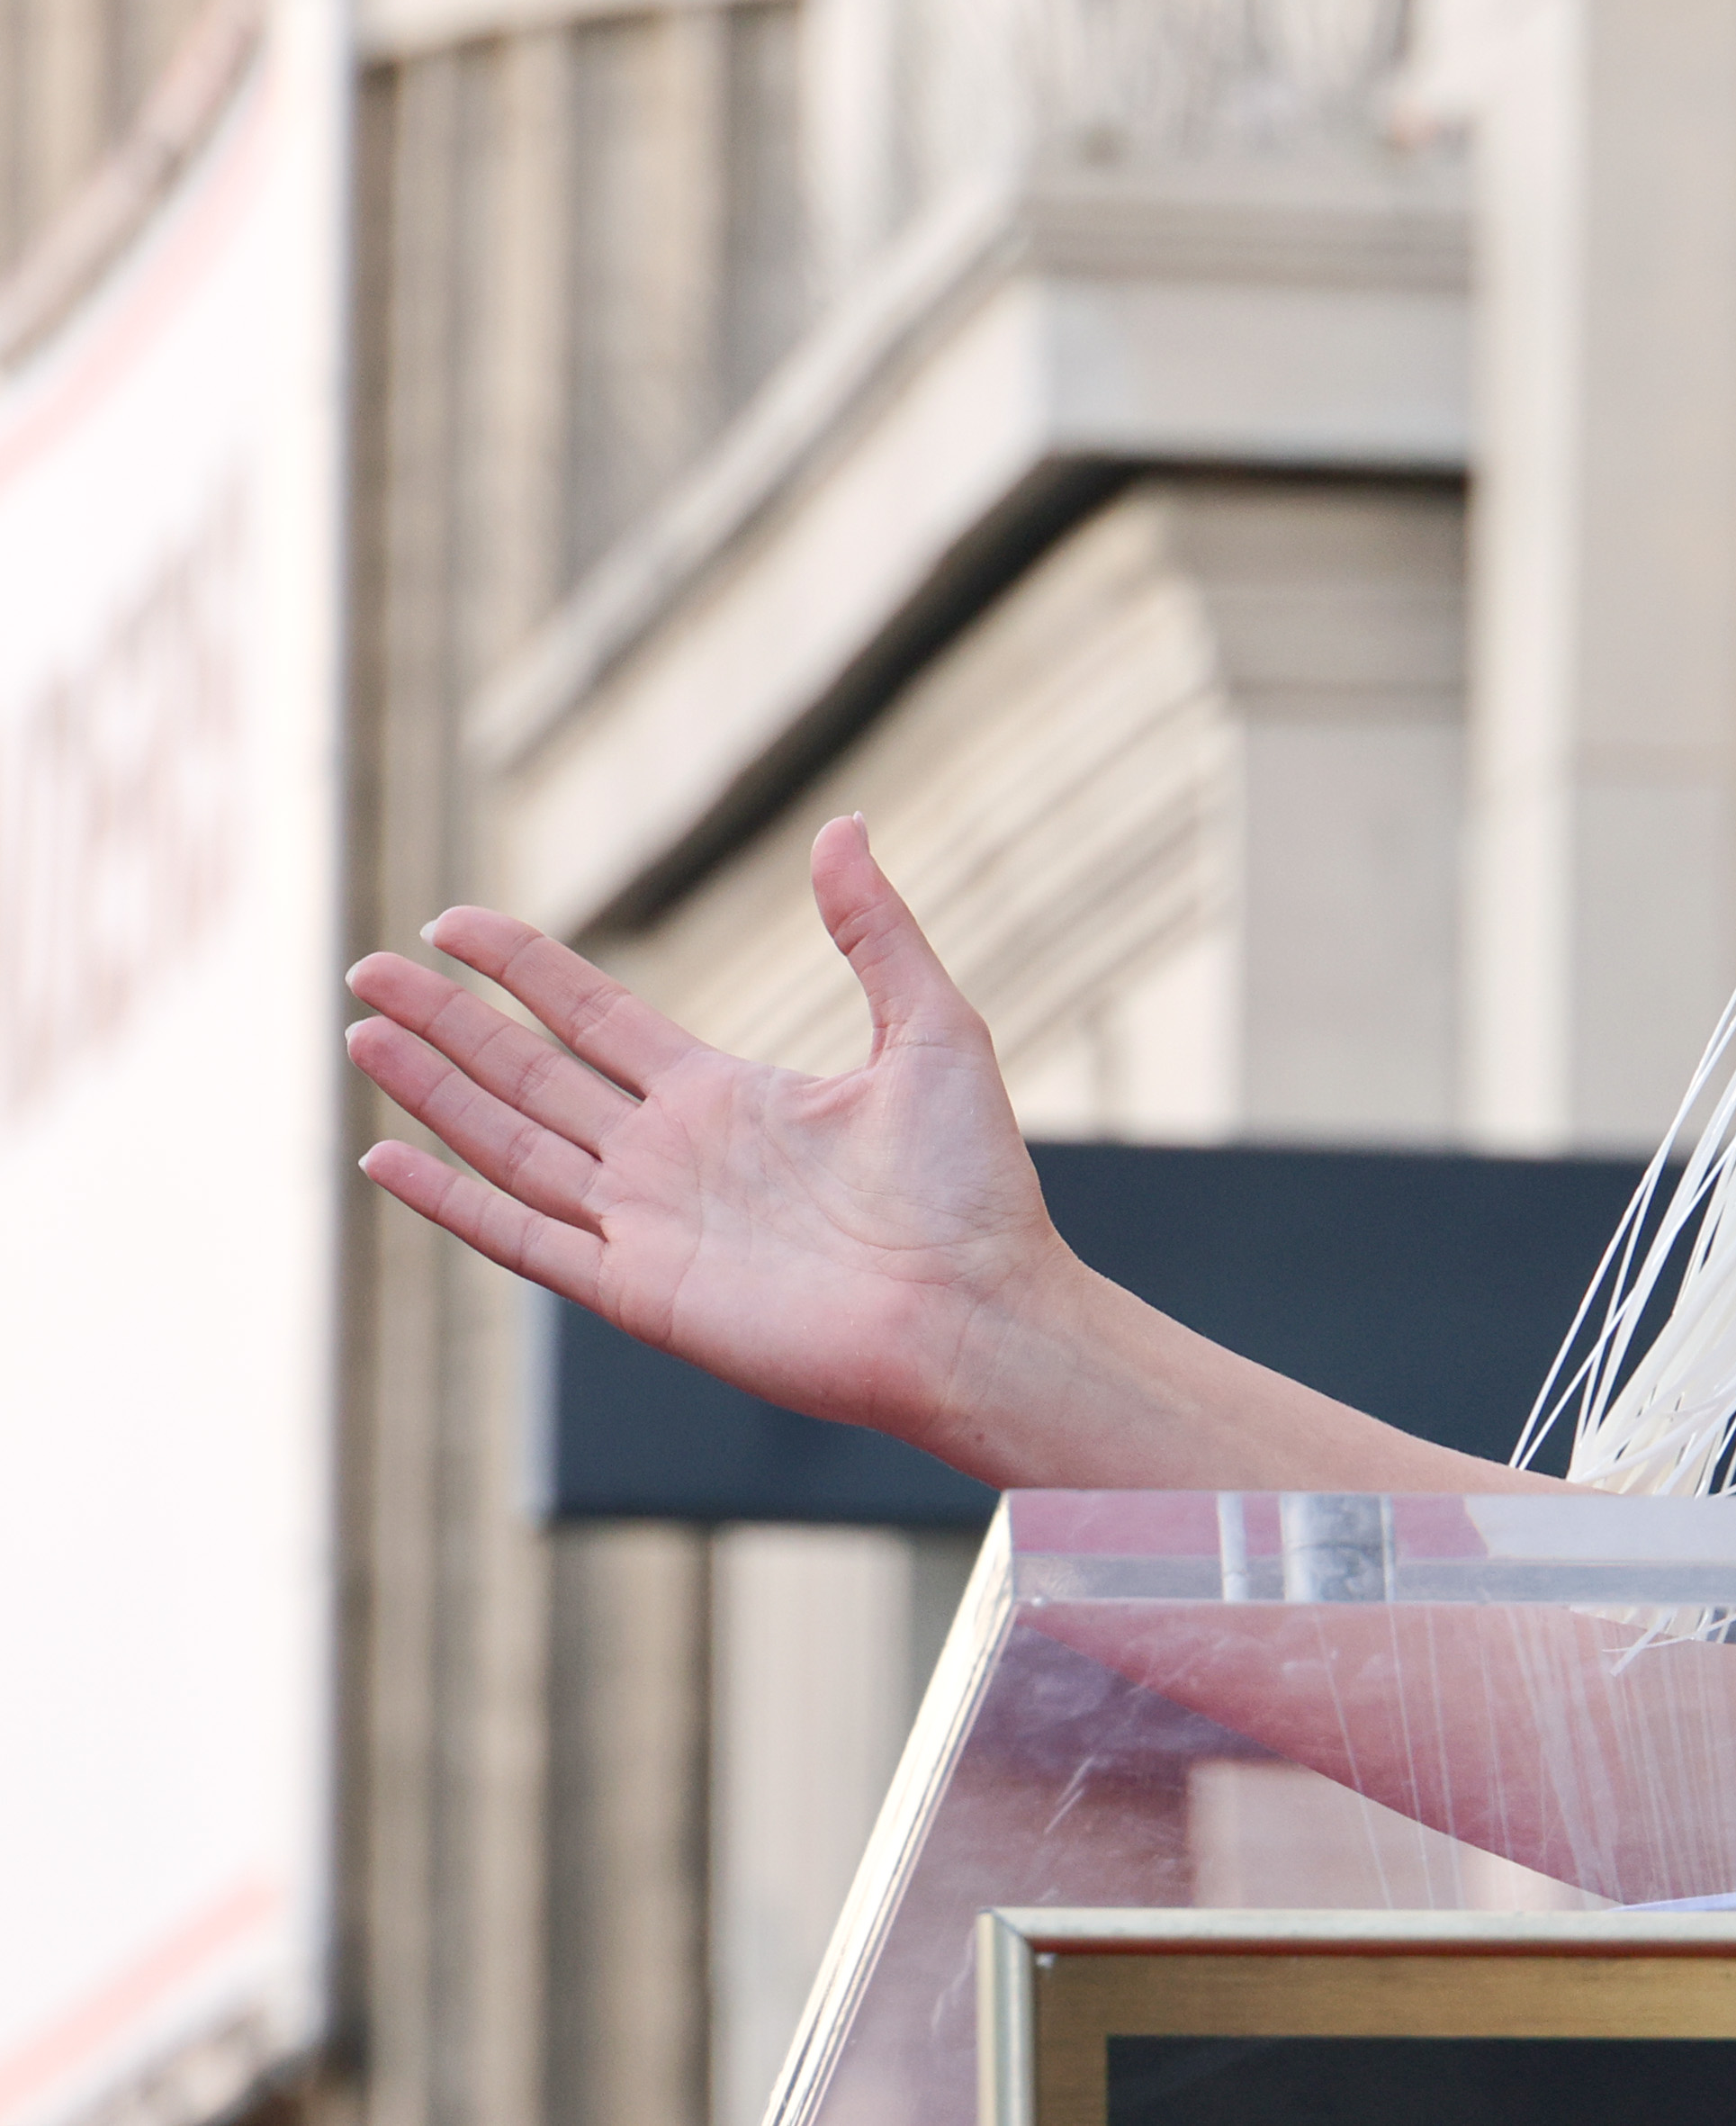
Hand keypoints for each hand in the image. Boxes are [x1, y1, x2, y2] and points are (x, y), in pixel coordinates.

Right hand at [348, 814, 1069, 1454]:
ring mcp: (646, 1225)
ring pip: (509, 1143)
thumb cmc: (972, 1185)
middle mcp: (669, 1156)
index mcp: (725, 1095)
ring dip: (432, 1092)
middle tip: (366, 968)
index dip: (522, 970)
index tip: (452, 923)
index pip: (593, 1018)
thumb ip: (876, 931)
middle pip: (529, 1072)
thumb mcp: (931, 1029)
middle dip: (448, 1022)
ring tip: (361, 1034)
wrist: (978, 1309)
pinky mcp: (638, 1291)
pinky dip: (452, 1201)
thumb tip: (844, 824)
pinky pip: (523, 1239)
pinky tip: (384, 1159)